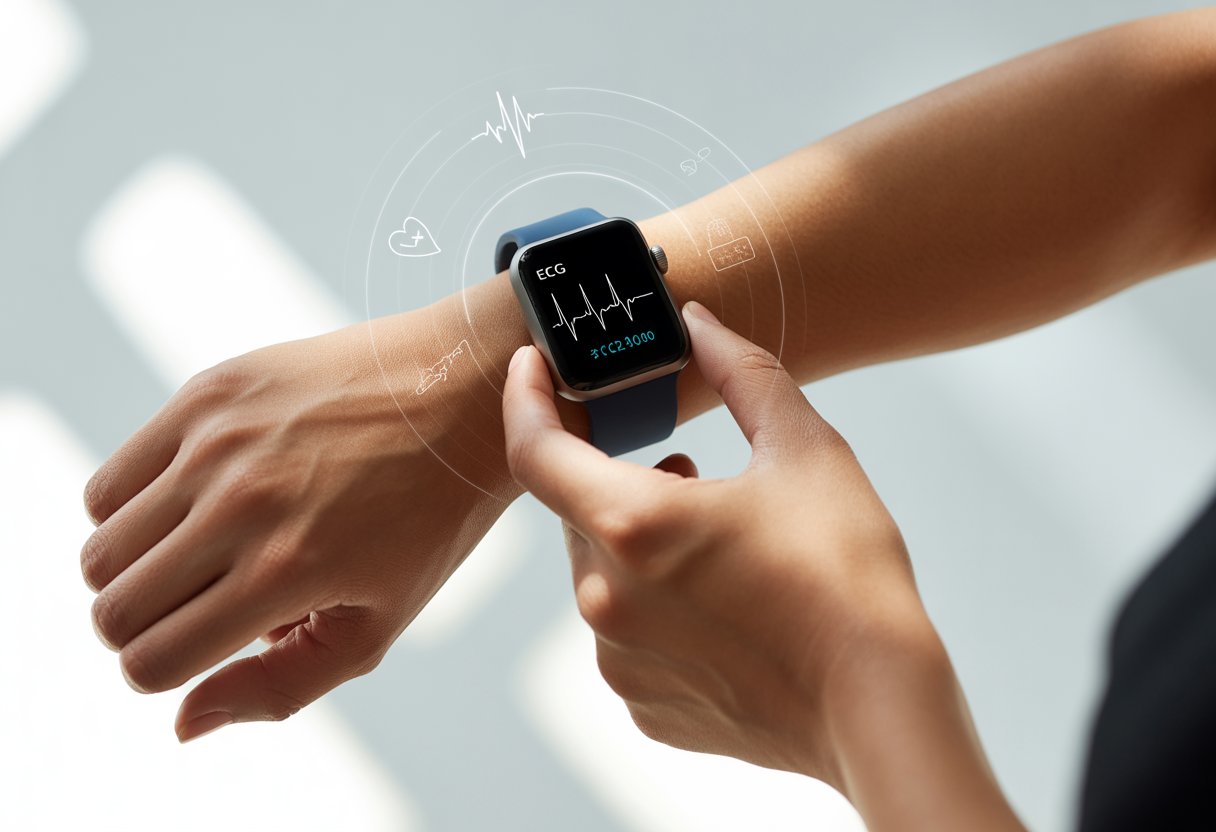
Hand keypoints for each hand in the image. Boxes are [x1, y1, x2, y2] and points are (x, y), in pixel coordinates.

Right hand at [81, 299, 518, 741]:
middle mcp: (241, 504)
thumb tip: (181, 722)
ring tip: (203, 552)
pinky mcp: (208, 394)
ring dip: (138, 569)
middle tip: (203, 602)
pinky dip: (136, 509)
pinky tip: (197, 502)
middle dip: (147, 626)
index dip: (167, 670)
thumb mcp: (377, 622)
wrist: (462, 392)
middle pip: (112, 608)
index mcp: (286, 571)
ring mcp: (218, 443)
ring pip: (98, 546)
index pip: (151, 660)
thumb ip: (279, 684)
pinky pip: (112, 482)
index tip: (206, 645)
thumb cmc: (428, 519)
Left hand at [502, 301, 934, 787]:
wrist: (882, 708)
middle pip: (578, 513)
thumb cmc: (848, 579)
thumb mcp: (805, 450)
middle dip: (620, 482)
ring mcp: (620, 660)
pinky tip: (722, 606)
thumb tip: (699, 325)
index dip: (525, 399)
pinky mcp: (643, 704)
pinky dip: (656, 608)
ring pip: (602, 576)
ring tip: (716, 543)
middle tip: (688, 473)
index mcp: (632, 524)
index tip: (532, 370)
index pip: (534, 450)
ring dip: (640, 547)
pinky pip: (627, 635)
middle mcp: (606, 598)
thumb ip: (742, 373)